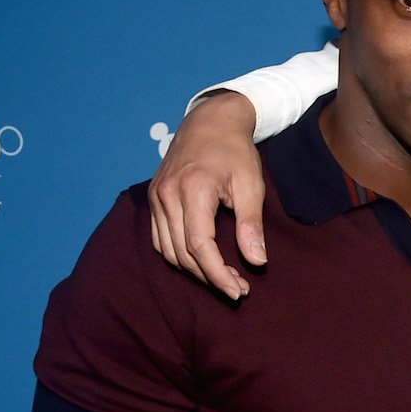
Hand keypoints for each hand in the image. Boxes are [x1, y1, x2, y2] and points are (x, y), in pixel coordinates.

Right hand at [149, 89, 265, 298]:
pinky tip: (201, 261)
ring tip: (222, 277)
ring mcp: (156, 197)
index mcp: (193, 190)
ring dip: (194, 270)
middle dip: (210, 277)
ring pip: (168, 250)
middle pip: (183, 253)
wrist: (210, 121)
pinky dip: (178, 256)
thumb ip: (251, 225)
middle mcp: (167, 195)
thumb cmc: (235, 151)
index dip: (218, 275)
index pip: (200, 247)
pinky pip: (160, 239)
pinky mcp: (153, 198)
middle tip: (237, 288)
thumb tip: (257, 261)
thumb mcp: (251, 184)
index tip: (239, 290)